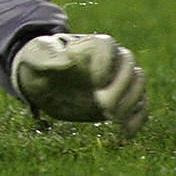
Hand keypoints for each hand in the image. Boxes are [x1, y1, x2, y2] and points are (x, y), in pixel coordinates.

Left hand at [12, 32, 147, 135]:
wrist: (41, 83)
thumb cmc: (36, 65)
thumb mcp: (35, 57)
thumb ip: (48, 56)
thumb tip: (67, 59)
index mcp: (86, 45)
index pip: (107, 45)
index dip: (106, 62)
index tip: (95, 82)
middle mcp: (107, 59)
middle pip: (129, 65)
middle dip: (121, 86)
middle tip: (103, 105)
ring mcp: (117, 80)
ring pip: (138, 85)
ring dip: (130, 102)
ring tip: (111, 117)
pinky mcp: (122, 100)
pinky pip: (141, 106)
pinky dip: (137, 119)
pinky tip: (126, 132)